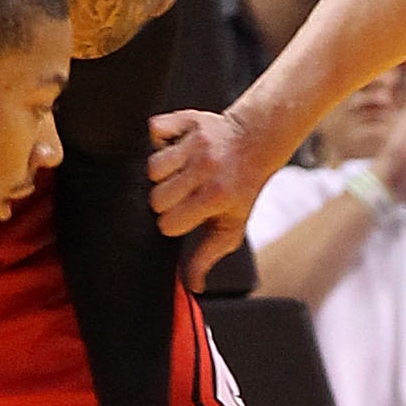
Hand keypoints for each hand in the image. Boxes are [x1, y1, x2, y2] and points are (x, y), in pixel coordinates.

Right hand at [148, 107, 287, 287]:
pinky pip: (152, 132)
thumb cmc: (240, 188)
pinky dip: (156, 139)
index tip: (184, 215)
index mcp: (216, 196)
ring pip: (150, 167)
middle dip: (164, 200)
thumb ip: (207, 256)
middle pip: (156, 197)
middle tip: (182, 194)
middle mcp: (206, 168)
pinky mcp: (186, 118)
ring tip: (177, 172)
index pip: (168, 223)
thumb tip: (192, 287)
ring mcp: (196, 141)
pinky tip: (172, 148)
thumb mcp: (231, 226)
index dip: (172, 223)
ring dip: (159, 172)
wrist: (255, 140)